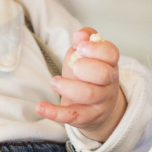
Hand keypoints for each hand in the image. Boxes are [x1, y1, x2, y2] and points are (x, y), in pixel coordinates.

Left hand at [35, 27, 126, 141]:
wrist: (96, 107)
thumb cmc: (88, 75)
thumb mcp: (87, 55)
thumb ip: (84, 40)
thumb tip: (80, 34)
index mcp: (110, 64)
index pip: (111, 53)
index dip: (96, 49)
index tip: (81, 46)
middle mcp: (109, 83)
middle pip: (103, 74)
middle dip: (86, 68)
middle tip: (73, 66)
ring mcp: (100, 102)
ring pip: (89, 94)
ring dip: (68, 87)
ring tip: (55, 82)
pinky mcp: (87, 117)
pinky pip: (72, 116)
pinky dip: (54, 113)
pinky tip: (40, 107)